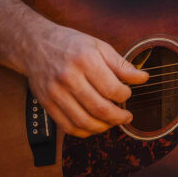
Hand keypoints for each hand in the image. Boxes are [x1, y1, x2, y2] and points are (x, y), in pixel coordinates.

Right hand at [21, 23, 148, 137]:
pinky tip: (94, 125)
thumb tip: (143, 78)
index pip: (112, 89)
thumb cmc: (70, 44)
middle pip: (100, 109)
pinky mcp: (47, 104)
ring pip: (84, 122)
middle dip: (119, 117)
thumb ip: (121, 64)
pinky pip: (68, 127)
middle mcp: (68, 78)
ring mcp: (55, 93)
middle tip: (126, 116)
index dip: (125, 96)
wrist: (34, 44)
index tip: (127, 94)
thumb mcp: (98, 46)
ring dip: (104, 127)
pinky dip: (85, 131)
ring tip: (112, 122)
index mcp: (84, 60)